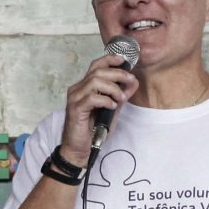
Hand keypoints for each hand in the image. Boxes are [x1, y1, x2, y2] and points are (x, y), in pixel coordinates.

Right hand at [60, 50, 139, 164]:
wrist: (79, 148)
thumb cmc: (93, 129)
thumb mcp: (112, 110)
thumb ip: (120, 95)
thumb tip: (133, 82)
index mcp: (85, 86)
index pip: (96, 65)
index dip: (109, 59)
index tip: (124, 60)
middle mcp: (77, 89)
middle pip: (97, 71)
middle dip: (118, 74)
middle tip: (130, 81)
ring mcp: (75, 98)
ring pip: (95, 82)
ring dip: (113, 88)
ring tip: (120, 99)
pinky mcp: (75, 109)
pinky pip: (92, 98)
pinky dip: (106, 100)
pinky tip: (112, 107)